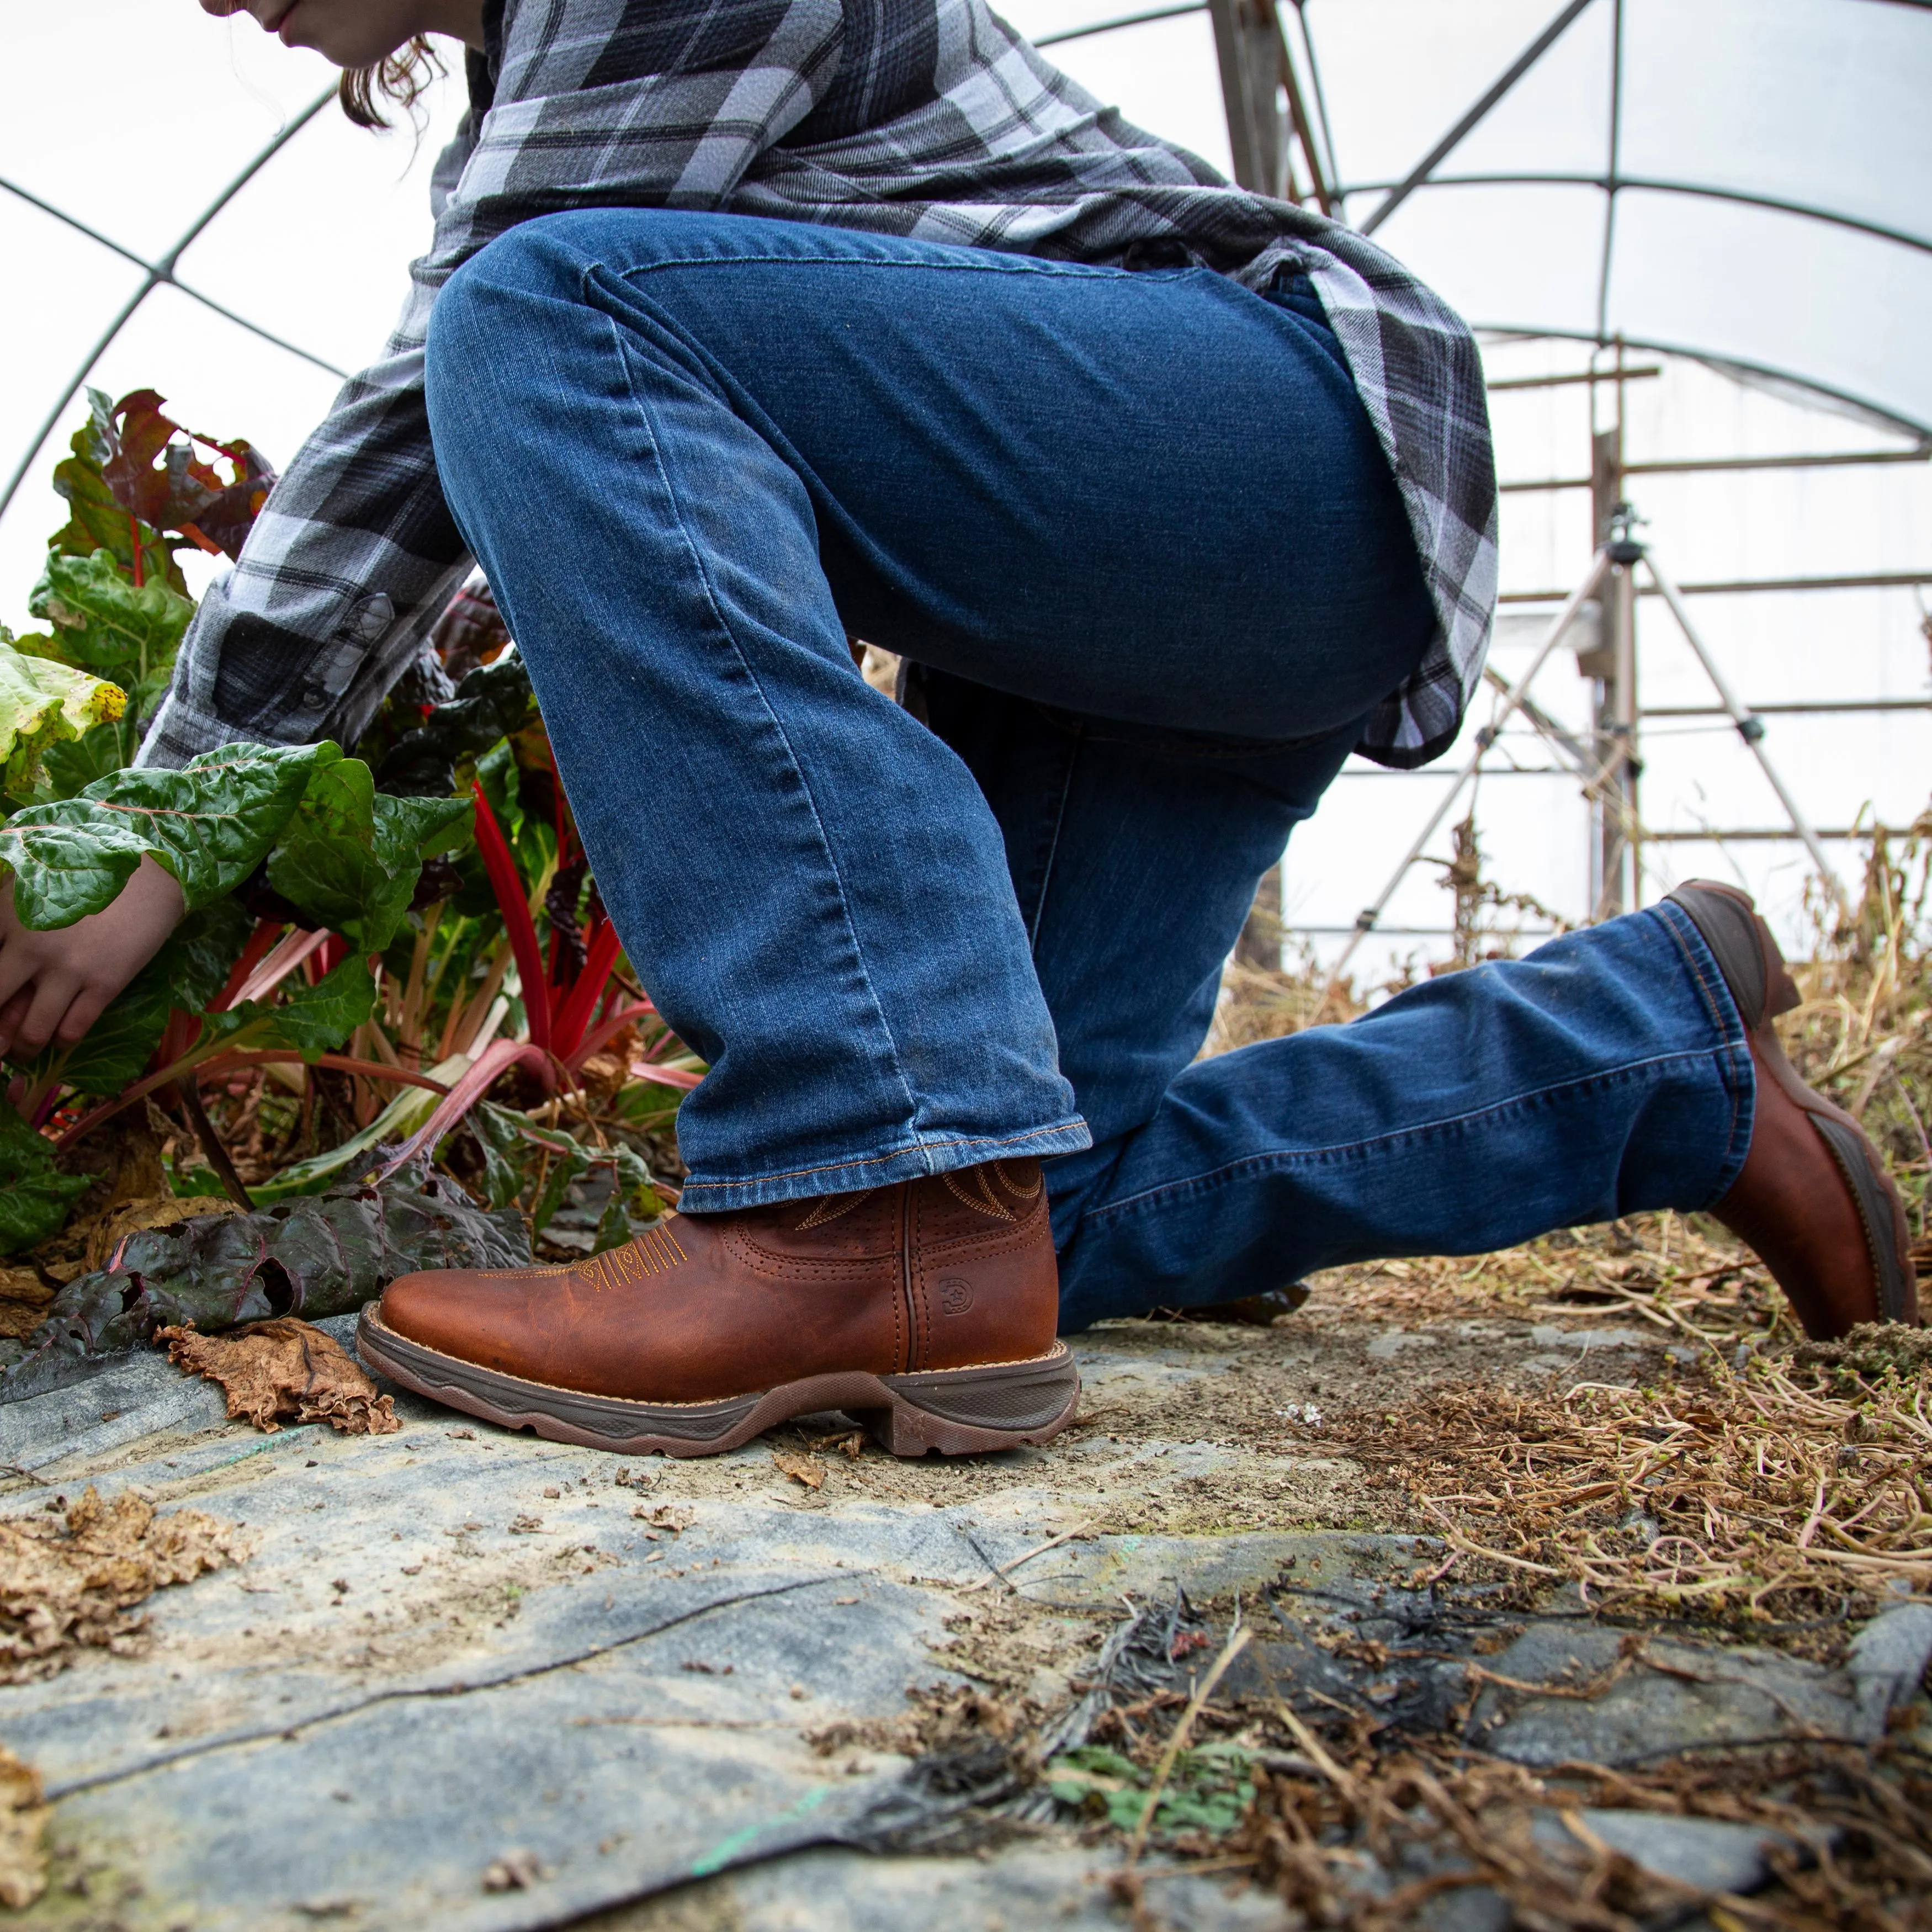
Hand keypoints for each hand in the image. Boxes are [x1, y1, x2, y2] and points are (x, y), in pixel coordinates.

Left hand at [0, 858, 186, 1060]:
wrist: (147, 874)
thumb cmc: (84, 878)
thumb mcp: (29, 889)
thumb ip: (2, 922)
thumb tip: (2, 963)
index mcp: (4, 920)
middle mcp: (30, 948)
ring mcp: (68, 969)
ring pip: (33, 1030)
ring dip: (24, 1049)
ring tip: (23, 1051)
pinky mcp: (105, 983)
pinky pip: (74, 1030)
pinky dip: (61, 1040)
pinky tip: (59, 1037)